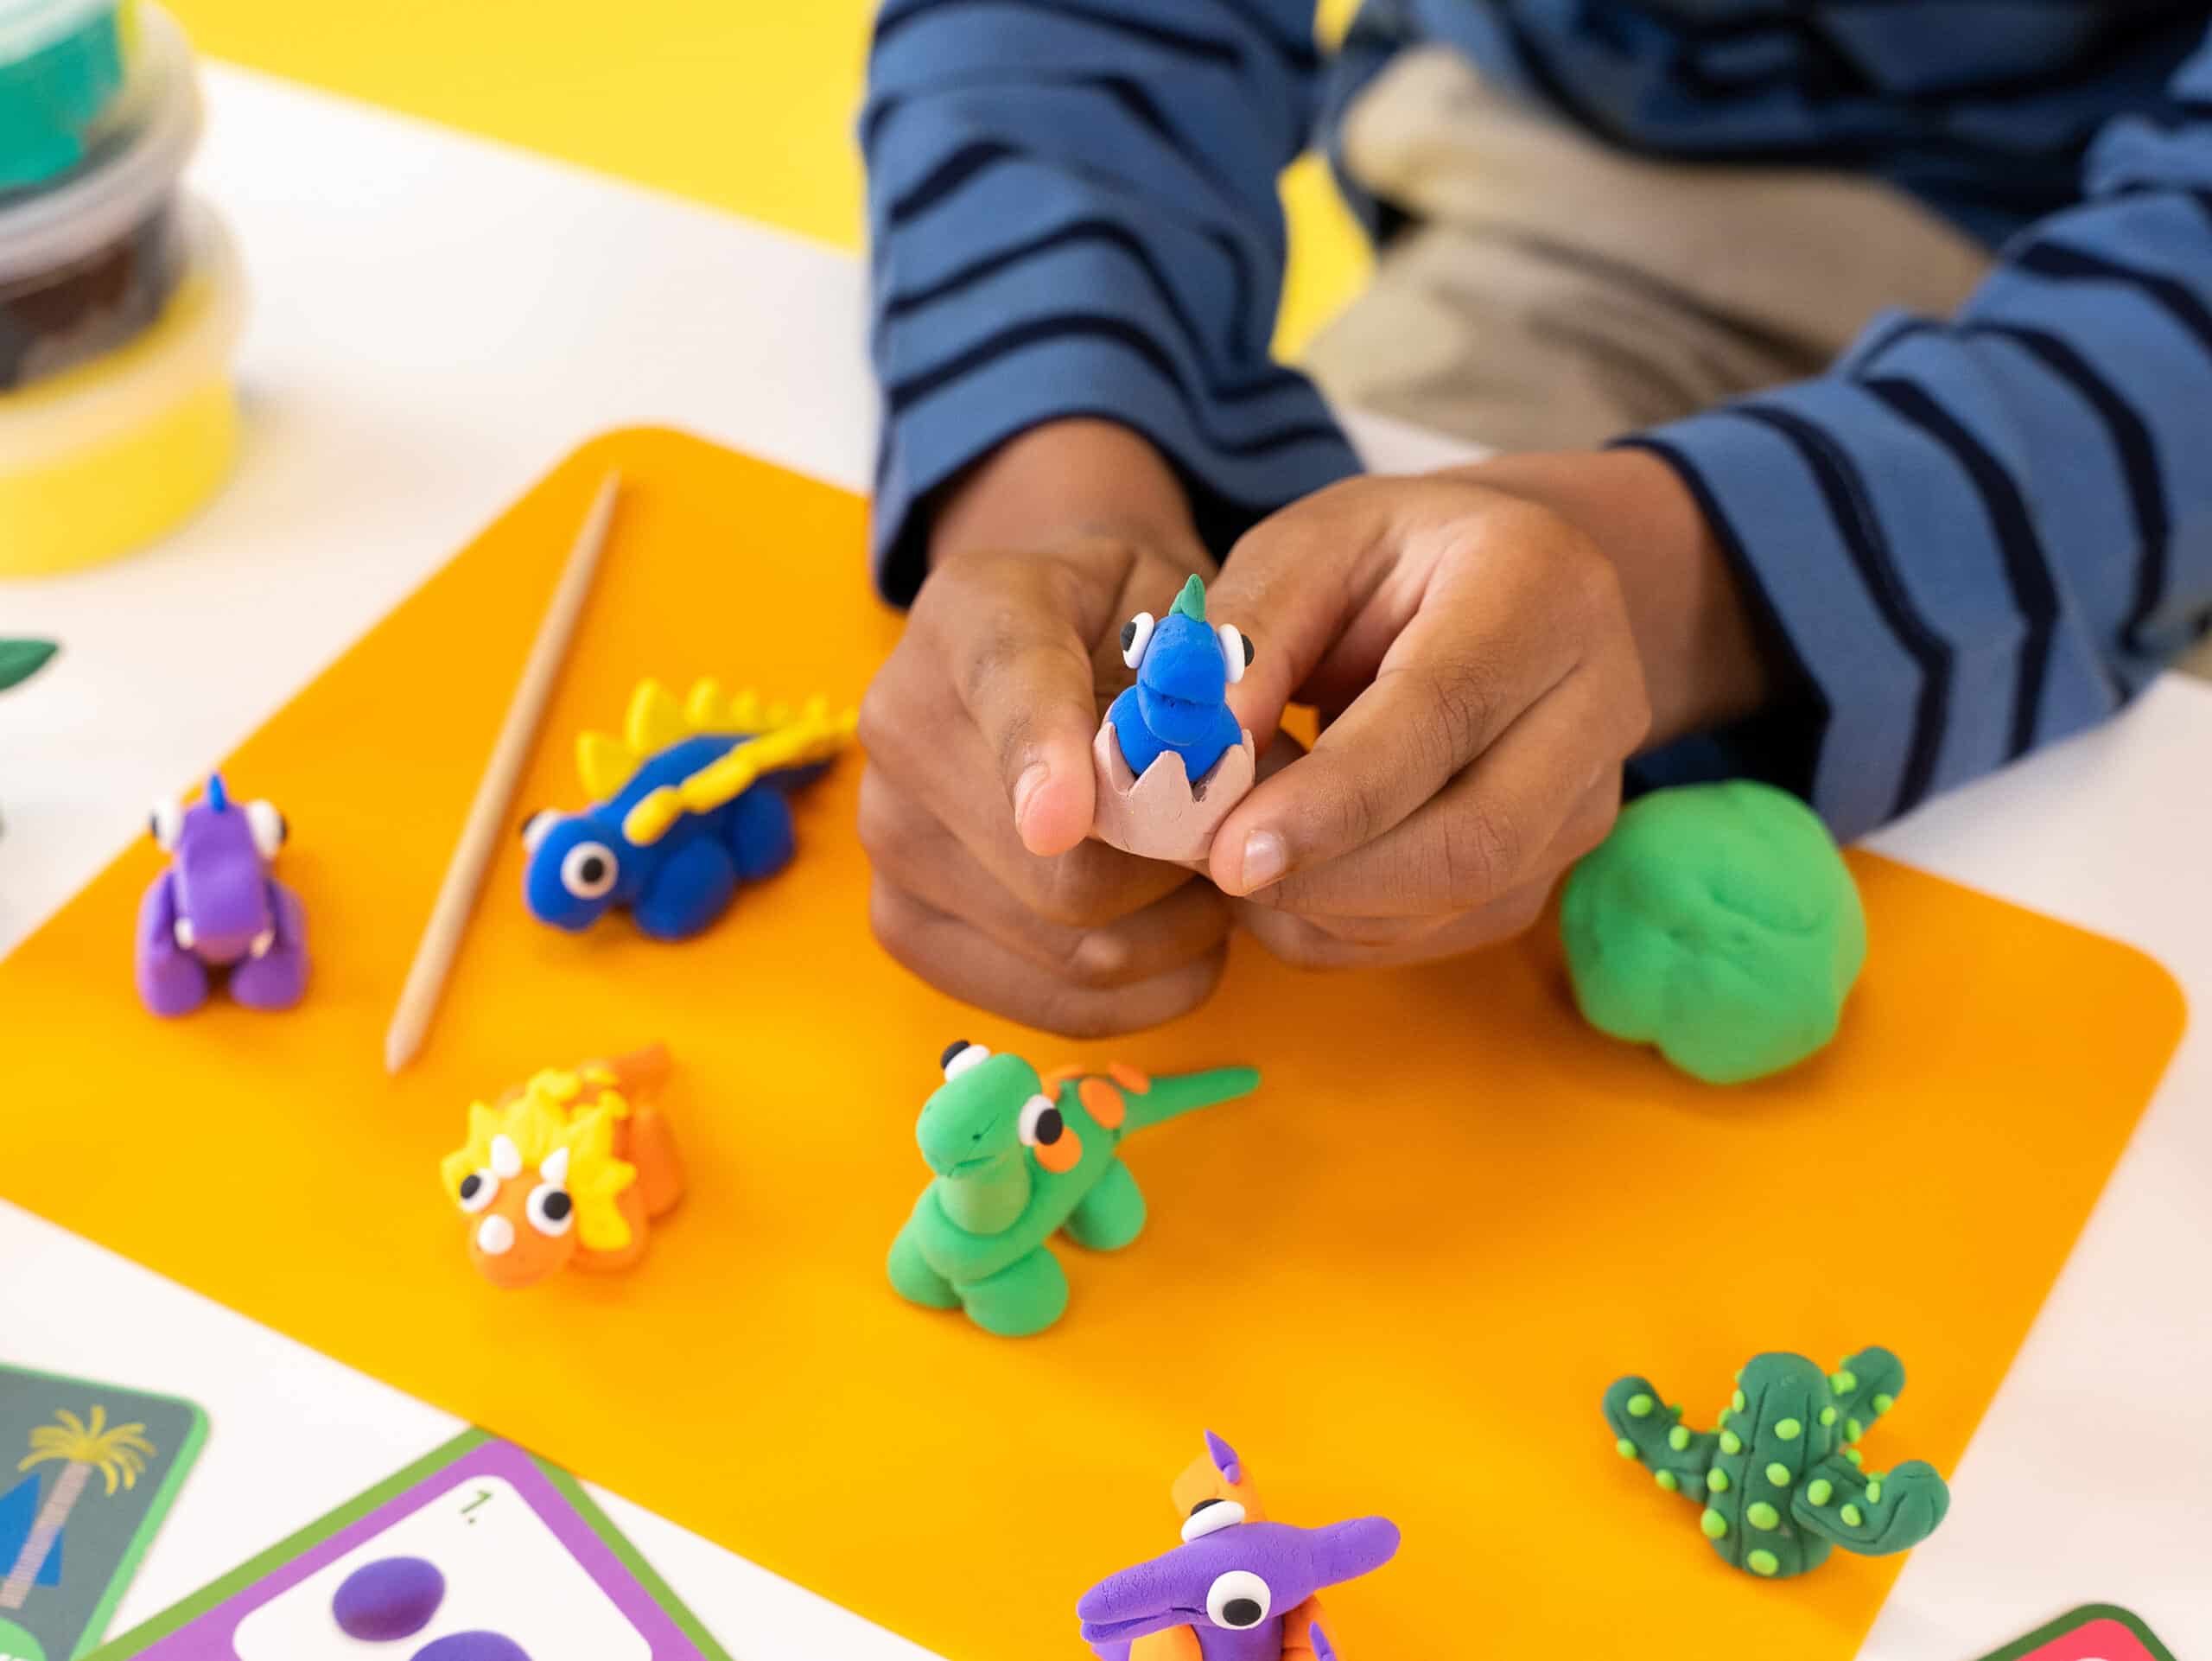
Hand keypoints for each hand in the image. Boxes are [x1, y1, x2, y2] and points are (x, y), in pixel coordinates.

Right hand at [859, 421, 1234, 1033]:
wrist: (1050, 646)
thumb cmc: (1134, 630)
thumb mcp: (1179, 614)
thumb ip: (1201, 683)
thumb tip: (1232, 773)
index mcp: (970, 616)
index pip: (1008, 689)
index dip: (1037, 757)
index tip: (1061, 821)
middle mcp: (900, 727)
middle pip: (1064, 871)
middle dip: (1183, 876)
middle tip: (1242, 846)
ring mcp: (890, 838)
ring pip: (1072, 947)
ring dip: (1178, 934)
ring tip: (1208, 879)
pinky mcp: (904, 924)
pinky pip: (1050, 1002)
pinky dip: (1143, 992)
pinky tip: (1180, 943)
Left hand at [1203, 450, 1761, 970]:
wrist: (1513, 585)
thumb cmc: (1396, 557)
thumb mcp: (1310, 544)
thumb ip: (1250, 635)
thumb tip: (1194, 752)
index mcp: (1540, 589)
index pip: (1440, 716)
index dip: (1331, 800)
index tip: (1227, 851)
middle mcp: (1595, 701)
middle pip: (1472, 841)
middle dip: (1322, 877)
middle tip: (1204, 860)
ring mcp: (1588, 797)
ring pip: (1456, 904)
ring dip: (1319, 903)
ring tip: (1233, 841)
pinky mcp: (1555, 865)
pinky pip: (1440, 934)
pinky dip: (1338, 923)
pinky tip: (1284, 870)